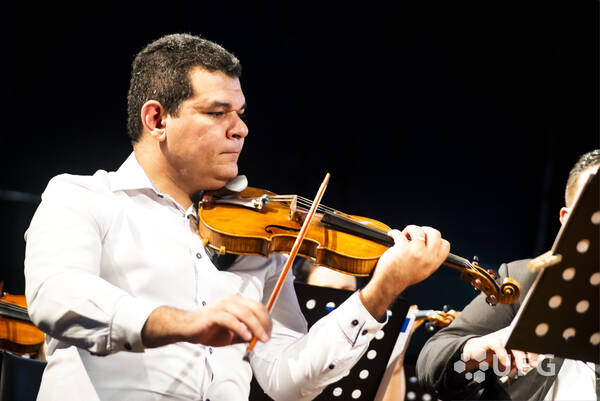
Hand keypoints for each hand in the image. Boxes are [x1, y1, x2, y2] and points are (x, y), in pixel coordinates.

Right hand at [142, 294, 271, 347]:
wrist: (187, 329)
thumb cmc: (208, 330)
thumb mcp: (231, 334)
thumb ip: (245, 334)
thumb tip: (259, 337)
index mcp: (237, 302)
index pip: (258, 307)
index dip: (267, 320)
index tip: (269, 333)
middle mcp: (231, 300)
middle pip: (255, 308)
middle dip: (264, 323)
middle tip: (266, 337)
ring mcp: (222, 306)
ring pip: (245, 313)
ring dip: (255, 327)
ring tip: (259, 339)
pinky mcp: (214, 314)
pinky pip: (231, 320)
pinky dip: (241, 328)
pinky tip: (246, 337)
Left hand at [360, 225, 449, 318]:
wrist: (389, 284)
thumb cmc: (403, 277)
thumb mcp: (423, 271)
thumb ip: (429, 259)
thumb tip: (429, 243)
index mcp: (433, 263)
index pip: (445, 245)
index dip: (436, 238)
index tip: (426, 238)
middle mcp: (427, 257)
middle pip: (435, 233)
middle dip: (425, 229)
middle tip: (416, 233)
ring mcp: (415, 252)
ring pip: (418, 230)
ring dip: (410, 229)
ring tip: (404, 234)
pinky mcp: (402, 248)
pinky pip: (399, 233)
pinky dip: (393, 233)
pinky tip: (391, 235)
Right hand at [461, 326, 540, 376]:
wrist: (475, 354)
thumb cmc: (493, 356)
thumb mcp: (509, 360)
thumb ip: (519, 361)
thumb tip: (532, 363)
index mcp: (515, 338)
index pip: (529, 341)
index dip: (537, 348)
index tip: (543, 356)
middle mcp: (509, 335)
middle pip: (524, 341)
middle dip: (531, 353)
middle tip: (532, 363)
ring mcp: (500, 336)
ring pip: (514, 344)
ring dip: (519, 358)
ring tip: (520, 367)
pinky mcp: (491, 340)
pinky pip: (500, 347)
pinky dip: (504, 357)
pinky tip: (506, 364)